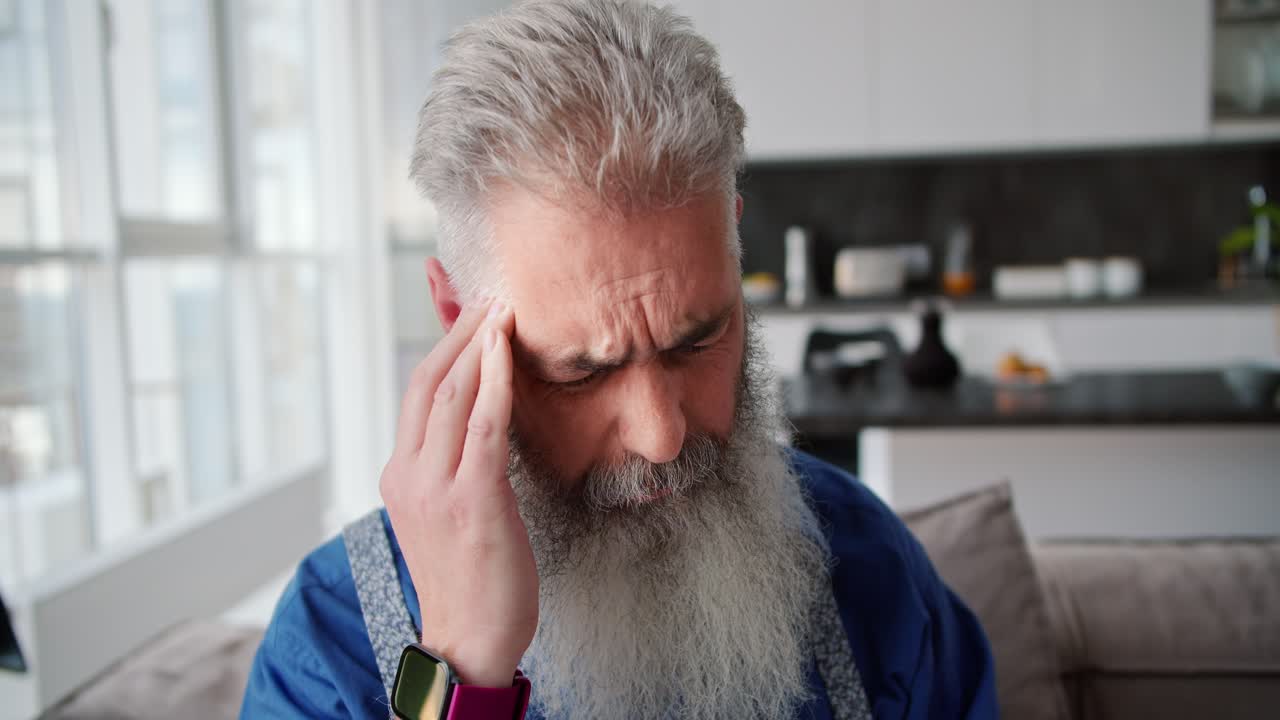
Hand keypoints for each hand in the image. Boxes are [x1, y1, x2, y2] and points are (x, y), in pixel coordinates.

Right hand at [379, 300, 537, 686]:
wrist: (468, 640)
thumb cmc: (471, 578)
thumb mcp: (450, 512)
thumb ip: (454, 465)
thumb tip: (480, 422)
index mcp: (399, 475)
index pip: (415, 392)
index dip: (442, 344)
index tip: (468, 311)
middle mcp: (408, 475)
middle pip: (427, 382)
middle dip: (460, 332)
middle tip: (489, 294)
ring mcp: (434, 488)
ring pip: (450, 395)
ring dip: (479, 344)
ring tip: (502, 308)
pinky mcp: (470, 502)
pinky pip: (482, 427)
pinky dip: (495, 382)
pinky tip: (508, 351)